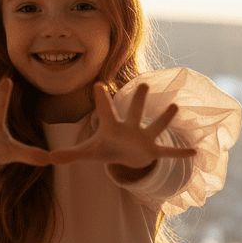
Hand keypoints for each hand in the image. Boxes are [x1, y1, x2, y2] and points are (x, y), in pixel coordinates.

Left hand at [49, 82, 196, 169]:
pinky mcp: (153, 151)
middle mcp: (130, 128)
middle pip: (134, 112)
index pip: (105, 111)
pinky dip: (180, 153)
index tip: (98, 84)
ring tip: (175, 107)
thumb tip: (46, 159)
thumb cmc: (107, 149)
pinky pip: (168, 152)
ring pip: (154, 126)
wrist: (125, 156)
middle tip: (142, 83)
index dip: (101, 100)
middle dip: (138, 100)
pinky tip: (195, 152)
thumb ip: (68, 154)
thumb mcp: (88, 152)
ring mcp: (143, 138)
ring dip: (164, 119)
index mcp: (112, 126)